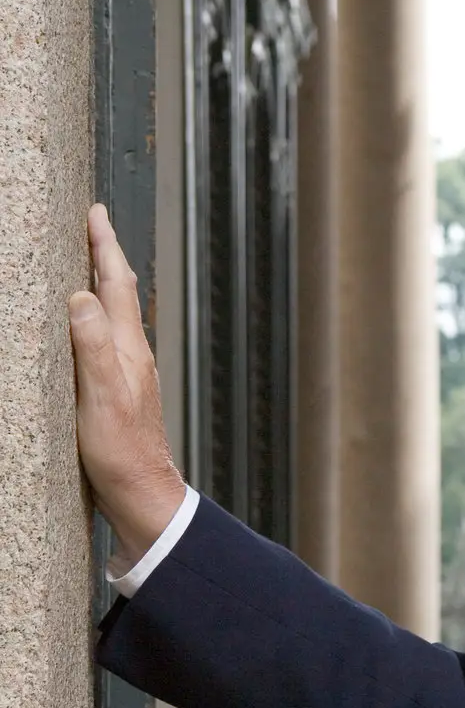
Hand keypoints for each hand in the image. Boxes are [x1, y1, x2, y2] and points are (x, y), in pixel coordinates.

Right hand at [69, 204, 185, 564]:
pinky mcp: (117, 391)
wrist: (140, 494)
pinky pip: (104, 338)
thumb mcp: (99, 396)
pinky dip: (94, 316)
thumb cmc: (121, 452)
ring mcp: (126, 373)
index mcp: (127, 349)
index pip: (116, 285)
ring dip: (100, 283)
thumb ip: (91, 346)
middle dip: (104, 255)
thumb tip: (81, 296)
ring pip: (113, 315)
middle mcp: (131, 355)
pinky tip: (84, 325)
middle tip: (92, 223)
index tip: (96, 212)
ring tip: (86, 261)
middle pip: (118, 293)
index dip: (105, 246)